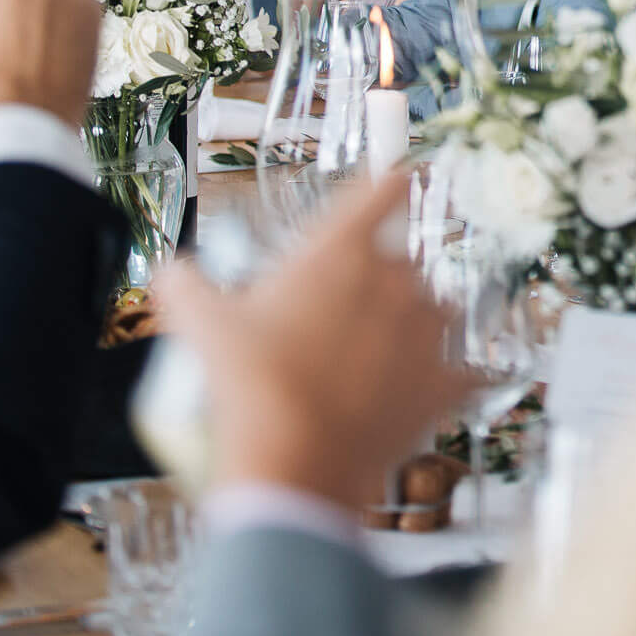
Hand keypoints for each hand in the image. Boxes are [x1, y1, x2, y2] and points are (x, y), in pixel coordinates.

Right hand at [156, 173, 477, 512]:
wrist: (295, 463)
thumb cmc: (251, 387)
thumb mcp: (201, 327)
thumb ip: (184, 287)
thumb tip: (171, 274)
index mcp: (340, 252)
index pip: (380, 191)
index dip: (392, 179)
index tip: (404, 172)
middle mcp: (393, 280)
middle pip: (399, 260)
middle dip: (375, 281)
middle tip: (337, 317)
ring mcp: (425, 331)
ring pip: (434, 308)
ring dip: (414, 321)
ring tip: (376, 352)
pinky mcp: (444, 382)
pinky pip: (464, 371)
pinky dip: (454, 376)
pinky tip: (439, 386)